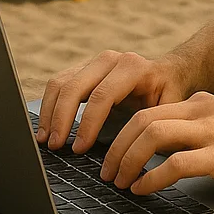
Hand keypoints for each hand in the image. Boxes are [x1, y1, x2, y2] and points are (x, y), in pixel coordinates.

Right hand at [36, 50, 188, 151]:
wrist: (168, 73)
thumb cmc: (169, 96)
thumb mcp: (169, 109)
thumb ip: (151, 125)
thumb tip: (133, 154)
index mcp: (133, 67)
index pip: (102, 95)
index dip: (87, 124)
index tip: (79, 149)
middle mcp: (110, 59)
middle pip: (75, 86)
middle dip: (61, 119)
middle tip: (55, 146)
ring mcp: (94, 62)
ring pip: (60, 83)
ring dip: (49, 113)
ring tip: (45, 140)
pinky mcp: (83, 68)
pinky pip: (58, 84)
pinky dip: (49, 106)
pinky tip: (46, 128)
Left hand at [99, 91, 213, 196]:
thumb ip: (197, 134)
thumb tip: (161, 155)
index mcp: (201, 104)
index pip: (148, 112)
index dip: (121, 135)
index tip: (110, 158)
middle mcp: (203, 111)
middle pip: (142, 120)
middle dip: (116, 147)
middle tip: (106, 173)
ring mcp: (213, 132)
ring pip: (152, 135)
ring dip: (127, 160)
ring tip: (119, 183)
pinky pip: (176, 163)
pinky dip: (152, 177)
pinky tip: (144, 190)